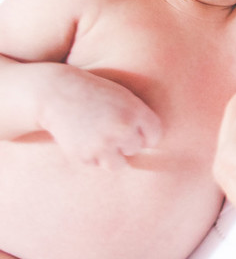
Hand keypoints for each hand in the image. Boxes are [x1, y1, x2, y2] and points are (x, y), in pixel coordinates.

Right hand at [31, 62, 162, 168]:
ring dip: (112, 155)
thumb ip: (140, 119)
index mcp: (136, 112)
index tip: (133, 129)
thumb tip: (150, 147)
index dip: (144, 134)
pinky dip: (92, 155)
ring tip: (99, 138)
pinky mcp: (85, 156)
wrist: (57, 94)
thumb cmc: (95, 94)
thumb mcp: (124, 98)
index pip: (154, 137)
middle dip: (125, 141)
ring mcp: (104, 144)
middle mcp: (123, 129)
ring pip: (119, 164)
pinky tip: (83, 138)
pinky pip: (97, 164)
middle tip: (107, 127)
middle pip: (135, 149)